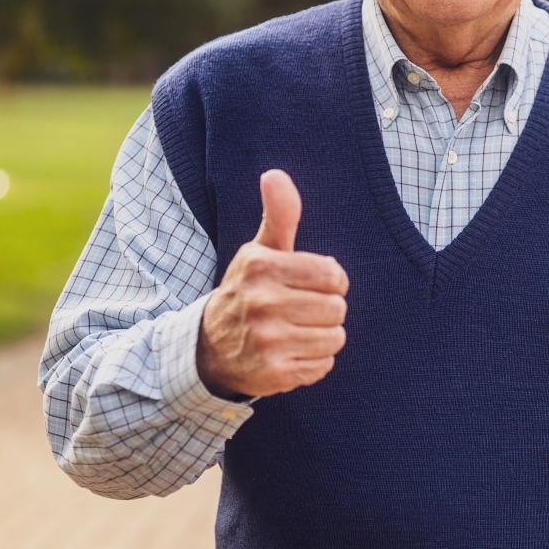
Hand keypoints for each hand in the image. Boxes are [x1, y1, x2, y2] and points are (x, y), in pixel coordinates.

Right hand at [197, 169, 347, 398]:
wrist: (211, 347)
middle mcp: (261, 302)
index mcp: (261, 266)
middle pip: (338, 308)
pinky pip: (323, 366)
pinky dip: (313, 362)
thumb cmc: (249, 291)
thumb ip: (279, 214)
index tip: (308, 285)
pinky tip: (289, 354)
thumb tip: (275, 174)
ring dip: (322, 337)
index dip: (329, 281)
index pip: (334, 275)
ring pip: (335, 338)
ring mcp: (267, 340)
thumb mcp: (261, 251)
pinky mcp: (274, 374)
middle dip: (325, 310)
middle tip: (298, 311)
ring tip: (294, 332)